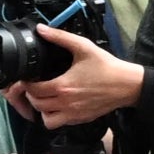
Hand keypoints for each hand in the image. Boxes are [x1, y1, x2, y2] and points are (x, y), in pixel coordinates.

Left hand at [13, 35, 146, 125]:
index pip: (34, 90)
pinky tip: (59, 104)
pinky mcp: (81, 119)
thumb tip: (42, 29)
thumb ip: (60, 37)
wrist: (127, 85)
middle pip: (36, 105)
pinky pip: (60, 124)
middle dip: (31, 96)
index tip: (28, 78)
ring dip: (42, 110)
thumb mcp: (83, 47)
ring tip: (45, 98)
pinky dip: (55, 116)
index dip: (27, 84)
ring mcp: (73, 114)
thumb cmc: (107, 67)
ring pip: (46, 120)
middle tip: (34, 87)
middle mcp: (66, 103)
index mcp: (63, 86)